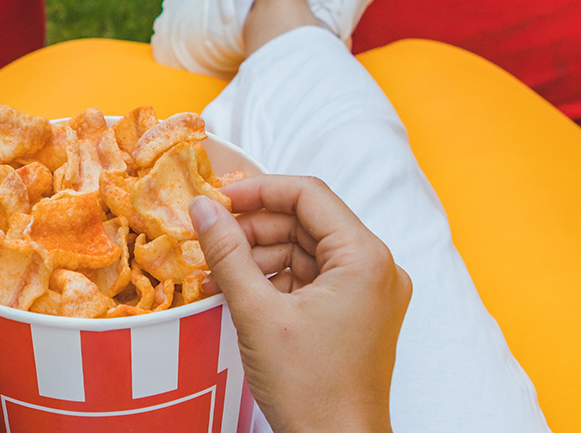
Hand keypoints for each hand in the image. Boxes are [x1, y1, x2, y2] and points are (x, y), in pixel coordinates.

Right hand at [191, 176, 410, 432]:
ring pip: (307, 251)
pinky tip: (241, 292)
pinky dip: (278, 281)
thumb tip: (203, 207)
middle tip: (211, 239)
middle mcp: (377, 268)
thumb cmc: (310, 389)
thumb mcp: (257, 313)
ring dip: (262, 257)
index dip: (258, 191)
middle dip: (255, 229)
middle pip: (307, 222)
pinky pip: (314, 279)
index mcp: (365, 258)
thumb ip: (227, 252)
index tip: (218, 199)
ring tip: (218, 274)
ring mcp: (370, 293)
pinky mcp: (358, 315)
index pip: (309, 195)